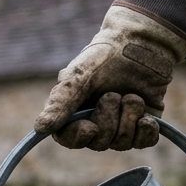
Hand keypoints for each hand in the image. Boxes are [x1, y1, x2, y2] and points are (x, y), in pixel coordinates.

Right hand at [34, 3, 185, 150]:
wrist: (143, 43)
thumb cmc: (106, 56)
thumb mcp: (80, 76)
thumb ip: (61, 102)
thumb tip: (39, 129)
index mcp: (74, 112)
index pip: (70, 139)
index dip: (80, 137)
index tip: (90, 127)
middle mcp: (95, 122)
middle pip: (99, 143)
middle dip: (109, 119)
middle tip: (114, 95)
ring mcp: (120, 125)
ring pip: (122, 142)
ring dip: (128, 117)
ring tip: (132, 96)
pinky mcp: (143, 124)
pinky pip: (144, 142)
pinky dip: (146, 131)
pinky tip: (146, 116)